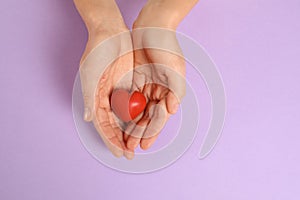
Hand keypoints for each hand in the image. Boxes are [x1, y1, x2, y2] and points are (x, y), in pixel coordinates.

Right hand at [74, 0, 133, 158]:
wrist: (110, 32)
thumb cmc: (97, 51)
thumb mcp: (91, 74)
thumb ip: (90, 97)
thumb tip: (89, 118)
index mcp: (95, 98)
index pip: (103, 125)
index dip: (111, 140)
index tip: (119, 153)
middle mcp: (107, 97)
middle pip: (115, 124)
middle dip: (122, 140)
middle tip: (130, 154)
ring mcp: (118, 91)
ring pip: (126, 116)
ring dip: (131, 130)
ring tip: (139, 144)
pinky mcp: (129, 84)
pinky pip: (135, 103)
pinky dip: (139, 114)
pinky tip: (145, 124)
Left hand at [124, 10, 186, 150]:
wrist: (152, 27)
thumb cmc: (167, 48)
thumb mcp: (175, 70)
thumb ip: (176, 91)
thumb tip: (171, 110)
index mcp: (169, 93)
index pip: (159, 117)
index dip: (152, 132)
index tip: (144, 145)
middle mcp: (157, 92)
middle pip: (147, 118)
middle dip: (139, 133)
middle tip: (130, 147)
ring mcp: (145, 86)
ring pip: (137, 111)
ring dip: (130, 126)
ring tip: (123, 139)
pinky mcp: (134, 80)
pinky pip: (128, 98)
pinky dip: (124, 110)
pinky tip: (118, 121)